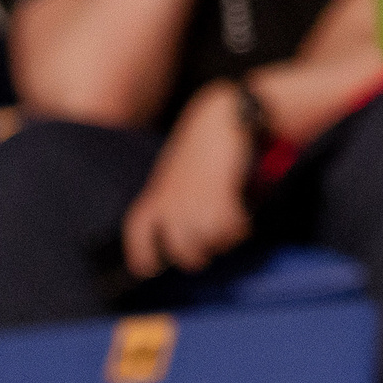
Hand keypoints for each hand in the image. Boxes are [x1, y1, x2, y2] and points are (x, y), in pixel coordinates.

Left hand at [122, 80, 254, 278]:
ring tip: (233, 218)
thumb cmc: (206, 144)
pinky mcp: (217, 197)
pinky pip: (229, 230)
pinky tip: (243, 214)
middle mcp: (170, 202)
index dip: (143, 256)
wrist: (225, 114)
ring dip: (226, 236)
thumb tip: (185, 238)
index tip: (150, 269)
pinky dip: (241, 226)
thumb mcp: (180, 173)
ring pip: (209, 244)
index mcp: (157, 195)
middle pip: (182, 253)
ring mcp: (192, 201)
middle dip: (202, 253)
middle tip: (216, 239)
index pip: (139, 234)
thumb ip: (176, 202)